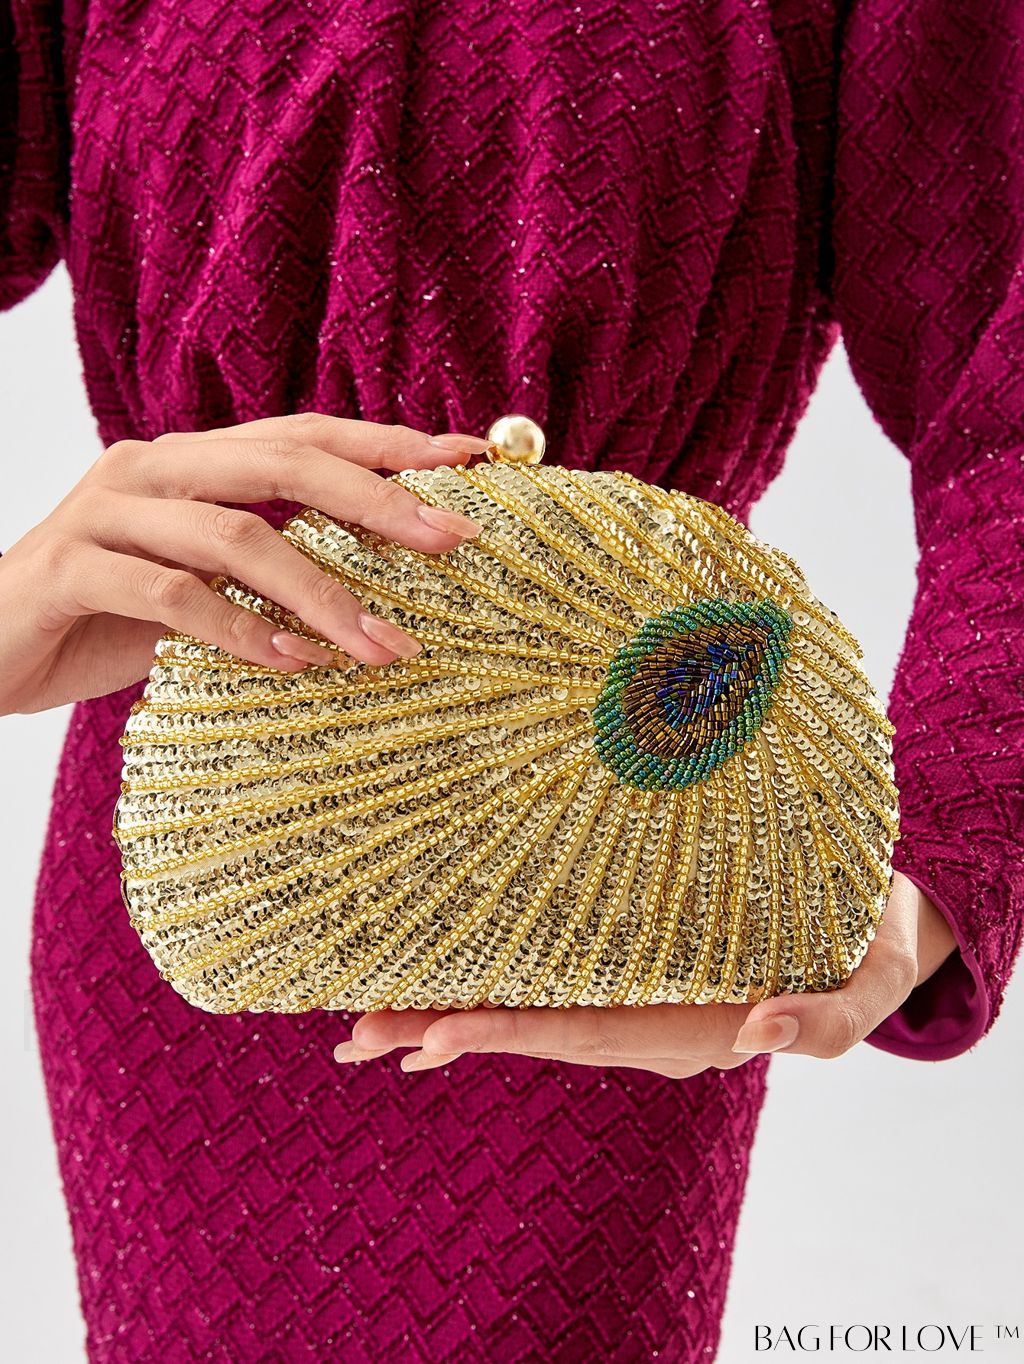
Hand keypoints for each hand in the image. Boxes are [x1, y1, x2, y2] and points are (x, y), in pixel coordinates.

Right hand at [0, 412, 491, 714]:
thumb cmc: (105, 616)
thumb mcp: (201, 583)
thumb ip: (268, 564)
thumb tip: (381, 584)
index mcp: (193, 461)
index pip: (305, 435)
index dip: (389, 442)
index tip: (471, 459)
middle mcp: (154, 468)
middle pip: (283, 461)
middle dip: (378, 499)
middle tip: (453, 542)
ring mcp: (107, 512)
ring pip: (236, 534)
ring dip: (321, 594)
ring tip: (385, 647)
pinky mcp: (73, 568)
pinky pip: (173, 596)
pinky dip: (243, 632)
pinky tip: (294, 666)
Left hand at [335, 871, 958, 1075]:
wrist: (863, 936)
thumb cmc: (860, 953)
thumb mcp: (860, 988)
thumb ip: (821, 1022)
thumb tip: (760, 1031)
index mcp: (687, 1027)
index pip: (582, 1029)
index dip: (507, 1030)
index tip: (434, 1033)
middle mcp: (643, 1021)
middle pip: (533, 1028)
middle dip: (445, 1030)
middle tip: (359, 1032)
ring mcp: (631, 1000)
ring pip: (530, 1009)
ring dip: (450, 1015)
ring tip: (369, 1025)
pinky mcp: (626, 971)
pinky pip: (550, 986)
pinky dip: (492, 992)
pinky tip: (440, 997)